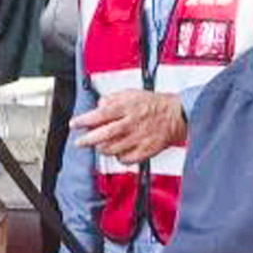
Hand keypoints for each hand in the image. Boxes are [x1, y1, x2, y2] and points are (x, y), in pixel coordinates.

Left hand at [71, 89, 185, 164]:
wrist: (178, 115)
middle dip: (88, 139)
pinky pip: (127, 159)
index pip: (100, 115)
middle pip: (104, 134)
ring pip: (113, 149)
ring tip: (98, 145)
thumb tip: (99, 105)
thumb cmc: (155, 104)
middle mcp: (131, 124)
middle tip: (79, 141)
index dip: (85, 121)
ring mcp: (139, 138)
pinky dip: (118, 158)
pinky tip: (117, 153)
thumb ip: (113, 99)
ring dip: (102, 148)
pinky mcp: (146, 151)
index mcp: (127, 107)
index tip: (74, 124)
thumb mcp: (131, 93)